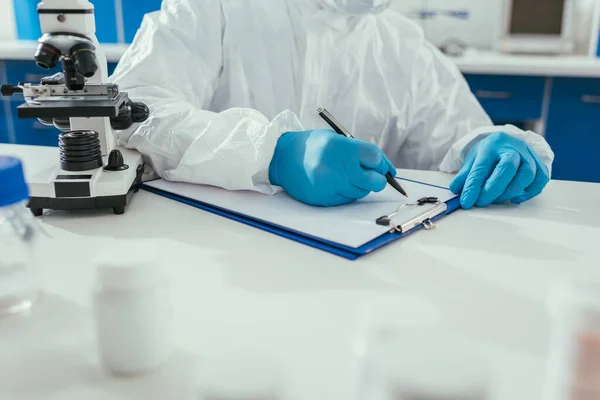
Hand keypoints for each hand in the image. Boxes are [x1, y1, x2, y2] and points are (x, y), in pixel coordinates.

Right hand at [269, 130, 395, 206]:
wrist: (281, 158)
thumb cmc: (311, 146)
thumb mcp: (336, 139)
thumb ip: (359, 152)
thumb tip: (385, 168)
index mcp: (341, 148)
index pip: (375, 159)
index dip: (382, 164)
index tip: (384, 167)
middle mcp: (337, 169)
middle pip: (373, 181)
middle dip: (377, 179)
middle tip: (372, 175)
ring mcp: (330, 186)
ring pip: (361, 192)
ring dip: (361, 186)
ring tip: (347, 175)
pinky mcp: (324, 199)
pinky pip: (347, 200)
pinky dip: (347, 193)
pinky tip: (336, 183)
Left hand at [449, 132, 549, 208]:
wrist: (506, 142)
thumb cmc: (488, 153)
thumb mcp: (472, 160)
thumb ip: (464, 176)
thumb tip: (456, 191)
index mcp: (491, 145)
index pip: (482, 167)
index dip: (473, 187)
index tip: (466, 202)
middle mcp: (513, 147)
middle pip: (508, 167)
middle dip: (493, 189)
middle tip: (482, 202)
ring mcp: (529, 155)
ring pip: (527, 174)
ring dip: (511, 191)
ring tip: (497, 200)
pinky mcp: (539, 163)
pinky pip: (540, 179)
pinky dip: (529, 192)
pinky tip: (515, 198)